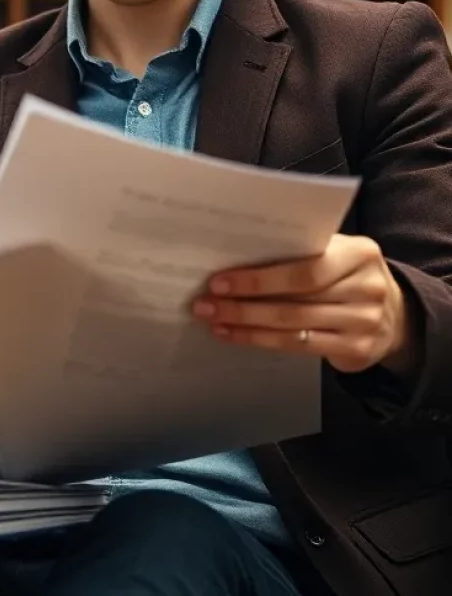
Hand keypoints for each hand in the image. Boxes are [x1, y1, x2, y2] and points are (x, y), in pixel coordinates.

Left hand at [192, 234, 416, 375]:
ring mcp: (364, 323)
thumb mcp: (335, 253)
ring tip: (213, 320)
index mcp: (358, 253)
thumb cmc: (346, 274)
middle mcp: (366, 288)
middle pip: (294, 300)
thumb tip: (235, 254)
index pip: (304, 269)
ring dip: (246, 324)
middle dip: (243, 303)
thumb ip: (299, 251)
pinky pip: (300, 347)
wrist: (396, 314)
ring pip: (293, 326)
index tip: (219, 281)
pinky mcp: (357, 350)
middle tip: (205, 303)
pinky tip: (235, 336)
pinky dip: (262, 341)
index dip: (259, 279)